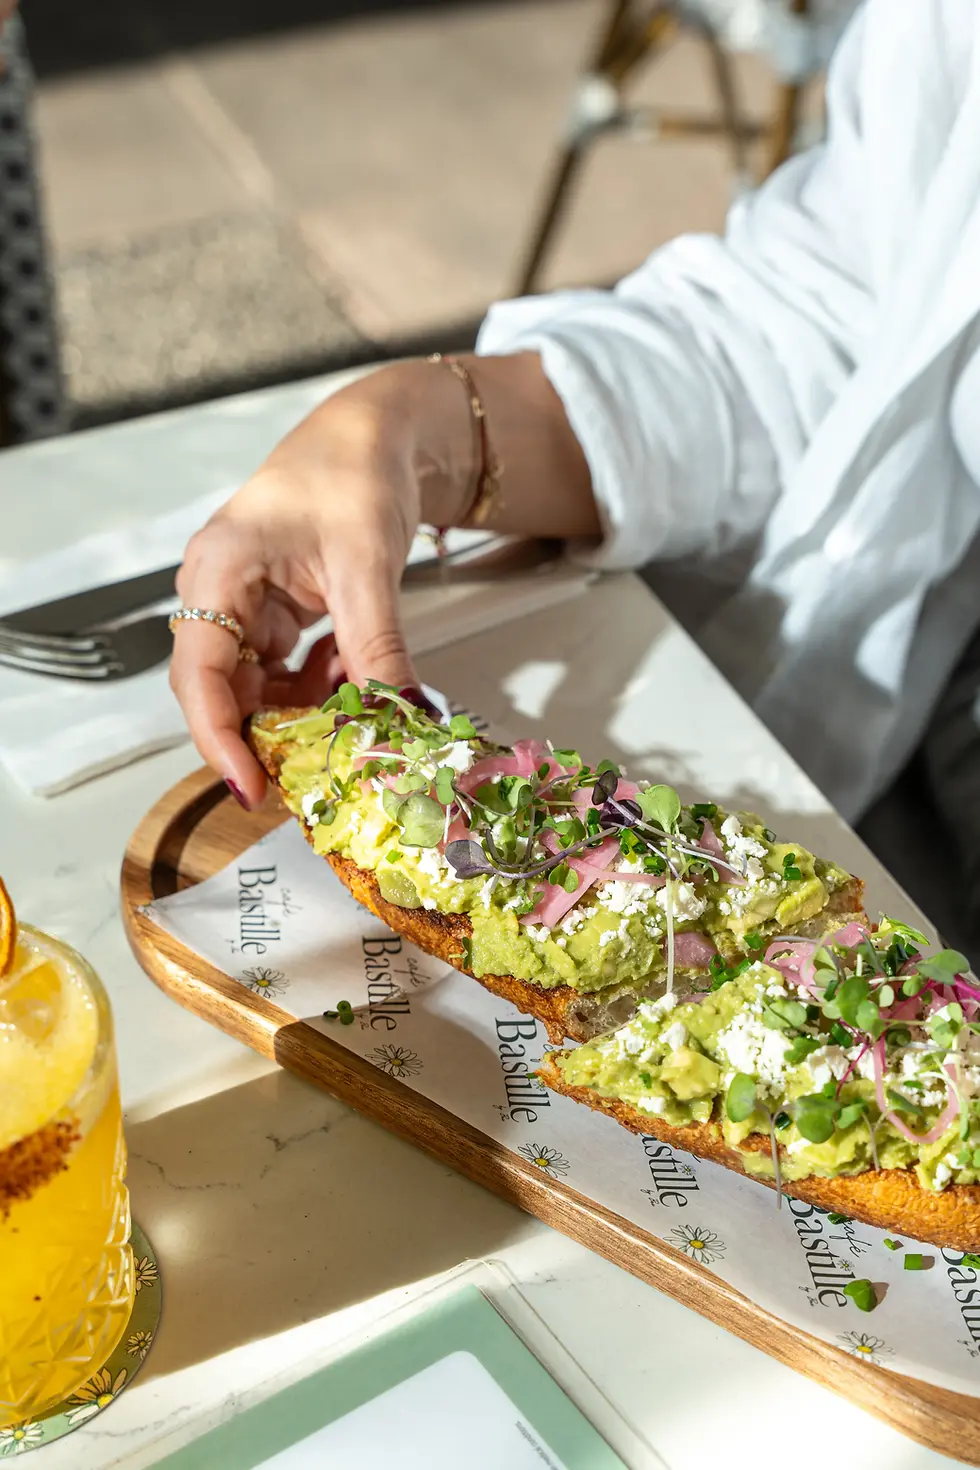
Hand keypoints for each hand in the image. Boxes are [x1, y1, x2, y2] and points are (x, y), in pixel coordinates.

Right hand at [171, 381, 426, 808]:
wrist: (378, 435)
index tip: (252, 787)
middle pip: (221, 690)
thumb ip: (375, 646)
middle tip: (316, 771)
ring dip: (302, 708)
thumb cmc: (354, 470)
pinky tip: (353, 669)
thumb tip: (397, 719)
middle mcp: (218, 591)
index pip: (200, 675)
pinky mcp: (273, 612)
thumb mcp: (367, 564)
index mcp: (218, 569)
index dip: (220, 739)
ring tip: (353, 704)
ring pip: (255, 686)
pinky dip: (319, 684)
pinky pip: (284, 670)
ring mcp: (243, 603)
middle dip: (266, 733)